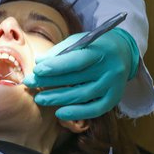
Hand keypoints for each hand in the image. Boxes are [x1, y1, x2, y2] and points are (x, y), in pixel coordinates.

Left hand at [23, 28, 139, 119]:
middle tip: (30, 84)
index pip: (77, 60)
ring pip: (84, 95)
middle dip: (50, 82)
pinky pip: (96, 109)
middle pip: (77, 79)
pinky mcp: (115, 98)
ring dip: (59, 99)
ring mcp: (114, 84)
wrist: (123, 51)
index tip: (37, 71)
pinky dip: (77, 113)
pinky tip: (60, 113)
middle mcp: (110, 68)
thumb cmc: (94, 45)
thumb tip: (39, 62)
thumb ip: (60, 51)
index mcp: (100, 50)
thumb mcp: (79, 41)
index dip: (56, 66)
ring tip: (40, 99)